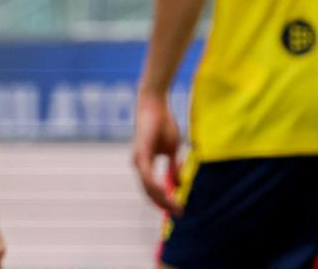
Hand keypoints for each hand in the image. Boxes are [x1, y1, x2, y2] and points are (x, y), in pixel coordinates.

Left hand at [132, 90, 182, 215]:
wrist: (155, 104)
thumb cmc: (162, 124)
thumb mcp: (171, 149)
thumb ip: (172, 167)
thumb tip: (178, 183)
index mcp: (144, 164)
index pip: (151, 189)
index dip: (163, 201)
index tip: (178, 211)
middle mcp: (138, 163)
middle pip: (149, 192)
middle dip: (164, 205)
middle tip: (179, 214)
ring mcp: (138, 158)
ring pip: (147, 187)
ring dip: (162, 199)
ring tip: (176, 207)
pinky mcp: (141, 152)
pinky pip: (146, 175)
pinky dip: (155, 186)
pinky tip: (165, 194)